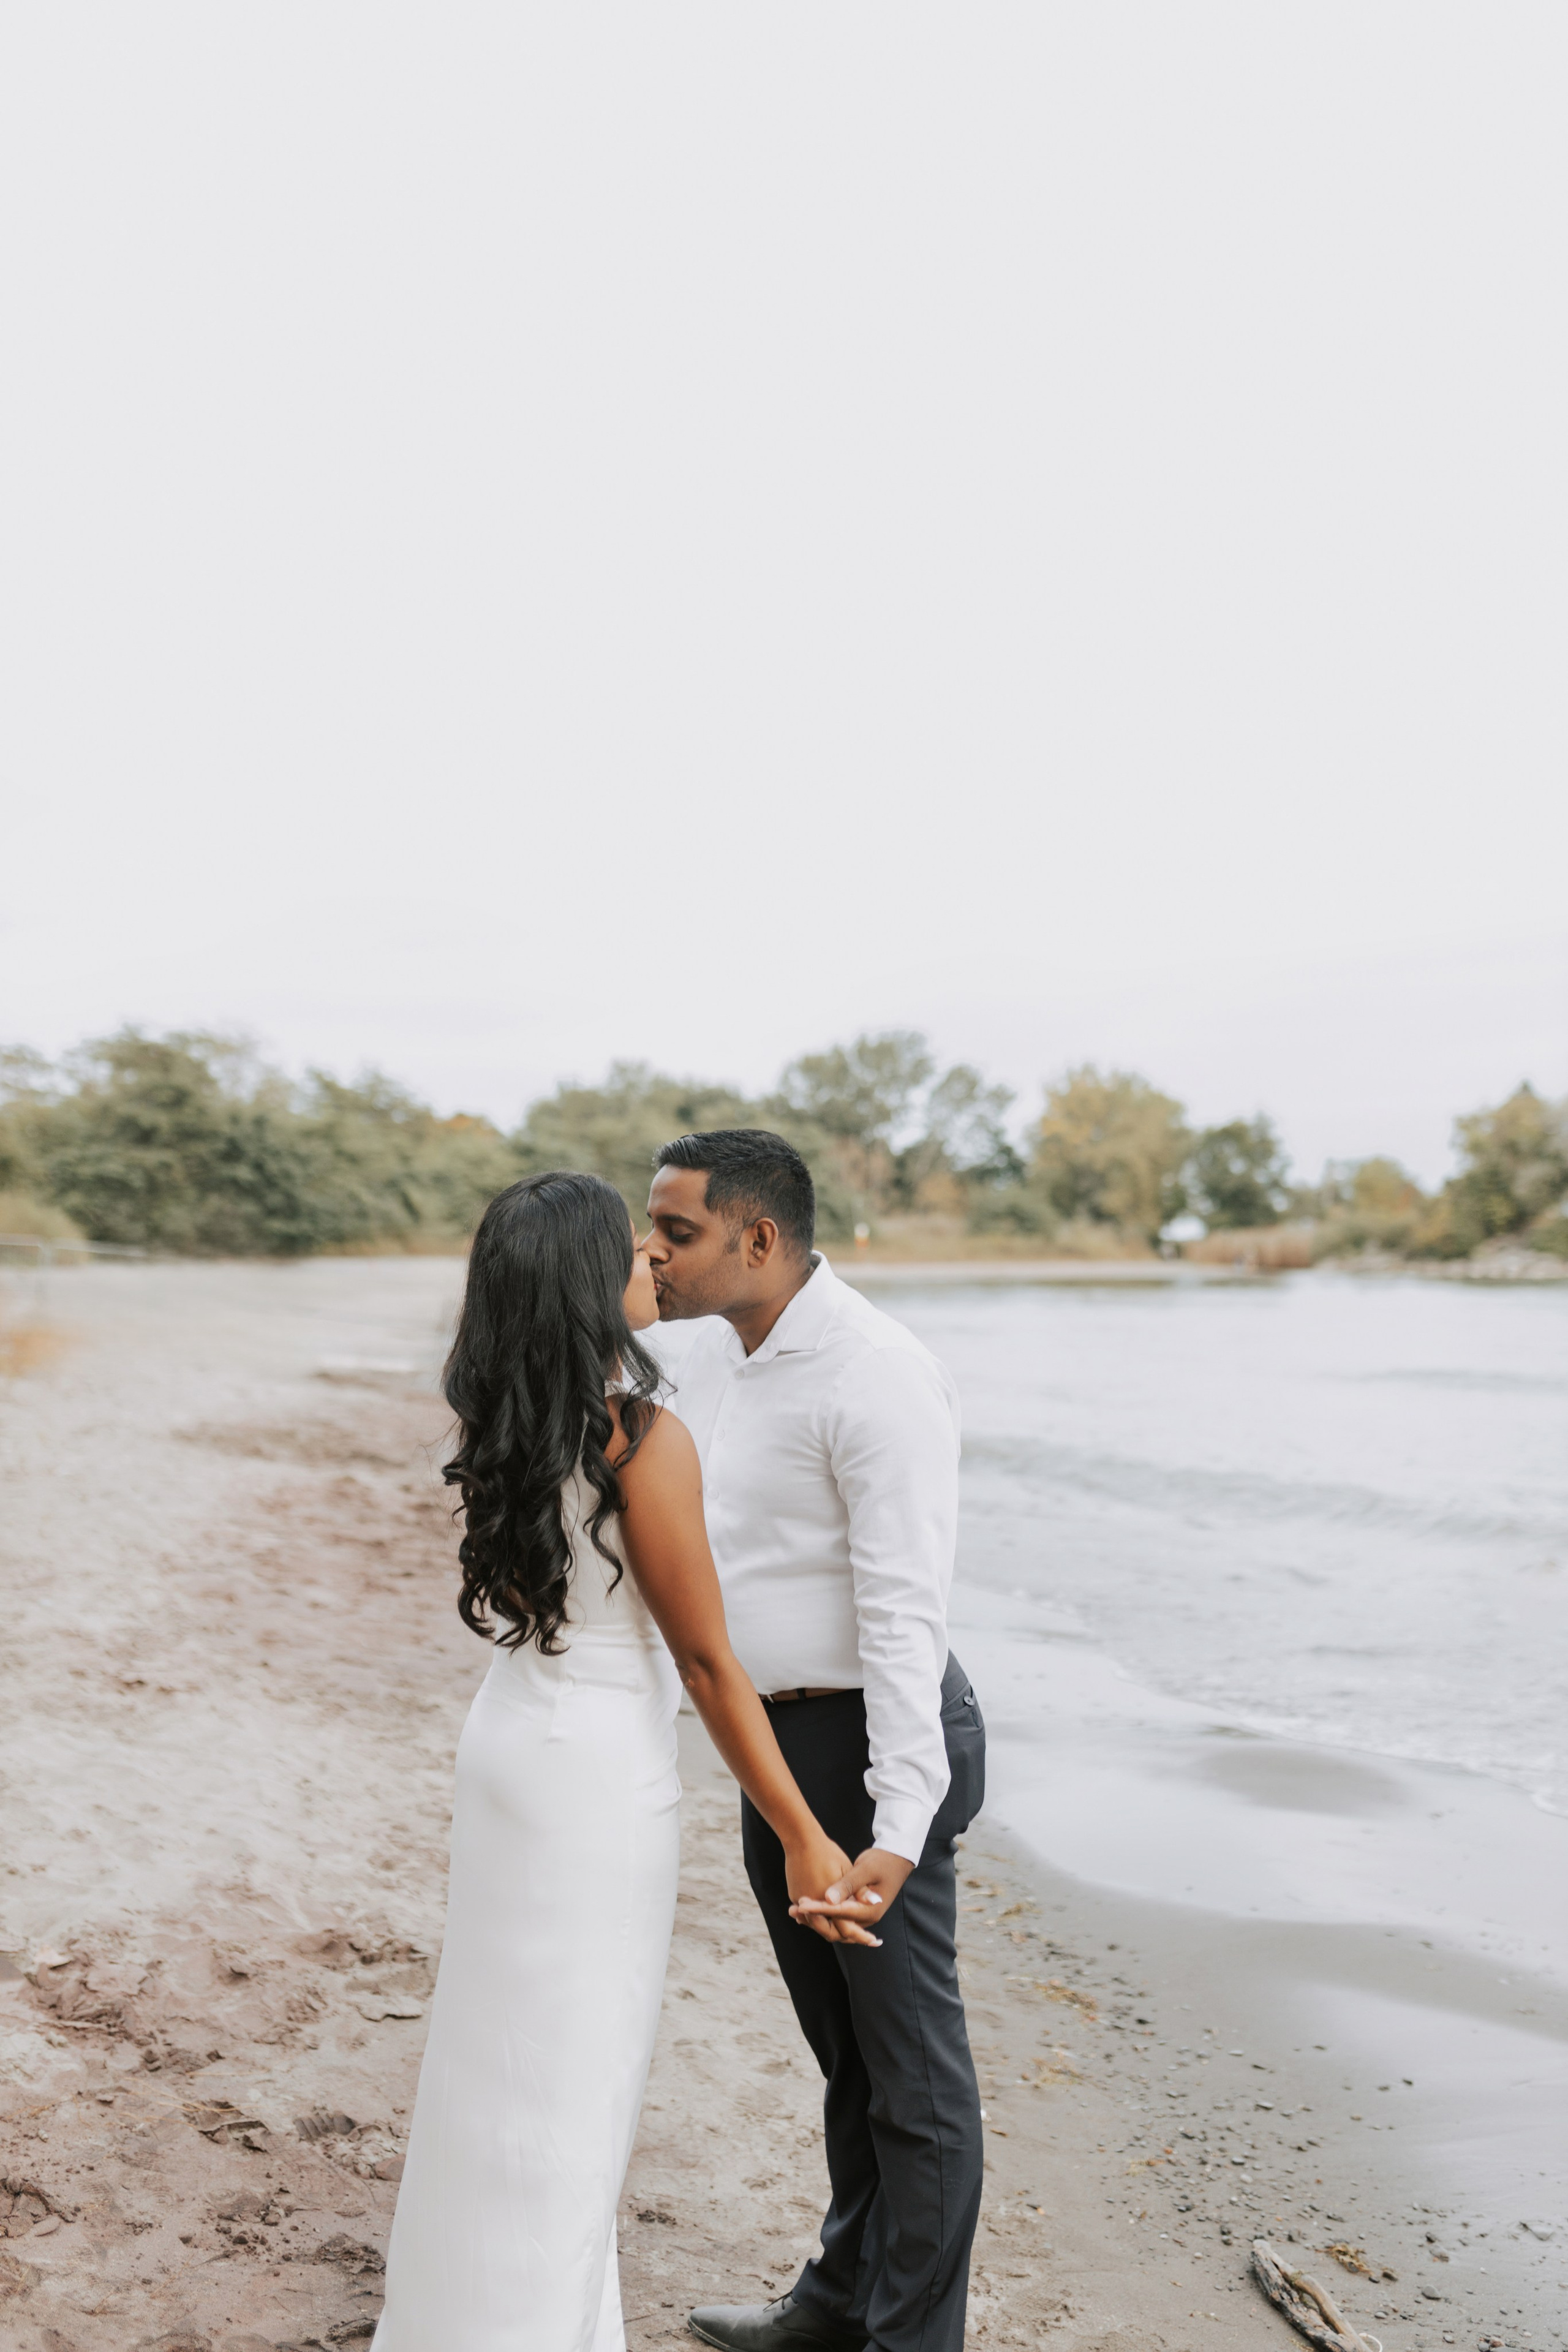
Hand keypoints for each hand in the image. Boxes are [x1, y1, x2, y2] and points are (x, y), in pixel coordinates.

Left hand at [788, 1847, 913, 1944]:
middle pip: (836, 1930)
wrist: (894, 1860)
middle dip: (814, 1920)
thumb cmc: (882, 1862)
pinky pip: (835, 1920)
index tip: (802, 1903)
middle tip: (795, 1909)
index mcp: (870, 1911)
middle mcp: (865, 1919)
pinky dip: (819, 1915)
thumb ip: (848, 1886)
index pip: (840, 1914)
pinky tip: (804, 1908)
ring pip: (833, 1927)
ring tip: (794, 1909)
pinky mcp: (855, 1911)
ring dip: (814, 1919)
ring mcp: (860, 1916)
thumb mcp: (865, 1870)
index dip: (819, 1909)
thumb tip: (829, 1899)